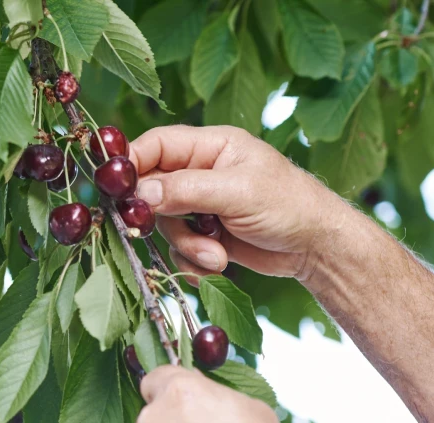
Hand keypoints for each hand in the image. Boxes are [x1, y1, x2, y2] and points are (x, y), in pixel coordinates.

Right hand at [128, 125, 348, 281]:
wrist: (316, 248)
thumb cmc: (289, 205)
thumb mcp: (237, 192)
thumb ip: (185, 190)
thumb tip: (139, 194)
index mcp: (210, 146)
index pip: (154, 146)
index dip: (130, 165)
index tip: (117, 192)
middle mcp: (200, 171)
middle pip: (151, 189)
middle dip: (161, 217)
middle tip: (155, 231)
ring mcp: (201, 204)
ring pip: (164, 224)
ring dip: (186, 245)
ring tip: (216, 255)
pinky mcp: (205, 233)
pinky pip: (178, 247)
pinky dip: (192, 261)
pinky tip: (218, 264)